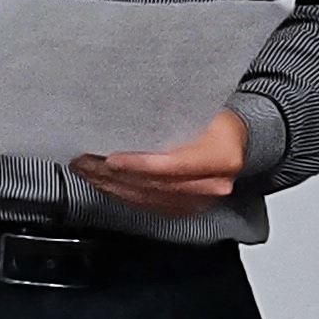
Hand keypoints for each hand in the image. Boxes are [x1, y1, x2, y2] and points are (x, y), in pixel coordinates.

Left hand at [74, 107, 248, 216]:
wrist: (233, 140)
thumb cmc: (214, 122)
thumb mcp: (199, 110)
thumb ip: (170, 114)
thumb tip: (126, 109)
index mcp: (221, 157)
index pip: (172, 166)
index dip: (138, 165)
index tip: (110, 159)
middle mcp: (215, 184)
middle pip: (156, 186)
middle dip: (115, 176)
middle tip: (85, 162)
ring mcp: (201, 201)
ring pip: (149, 200)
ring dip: (113, 187)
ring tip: (87, 171)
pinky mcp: (187, 208)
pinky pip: (150, 207)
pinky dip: (123, 195)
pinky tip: (104, 184)